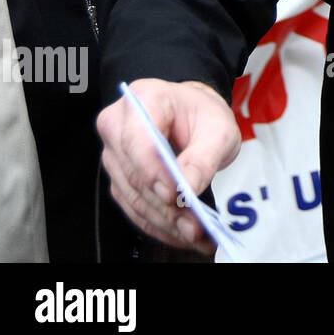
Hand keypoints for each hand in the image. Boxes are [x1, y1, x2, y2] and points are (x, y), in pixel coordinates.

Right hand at [96, 78, 241, 254]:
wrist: (192, 115)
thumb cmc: (203, 116)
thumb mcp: (218, 129)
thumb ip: (203, 157)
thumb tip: (187, 190)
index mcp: (143, 99)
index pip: (138, 139)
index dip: (153, 170)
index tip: (175, 193)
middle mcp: (119, 126)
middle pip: (135, 173)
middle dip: (165, 204)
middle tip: (194, 225)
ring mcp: (115, 155)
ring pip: (134, 196)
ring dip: (164, 221)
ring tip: (195, 234)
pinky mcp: (120, 179)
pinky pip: (134, 207)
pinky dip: (159, 225)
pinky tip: (182, 235)